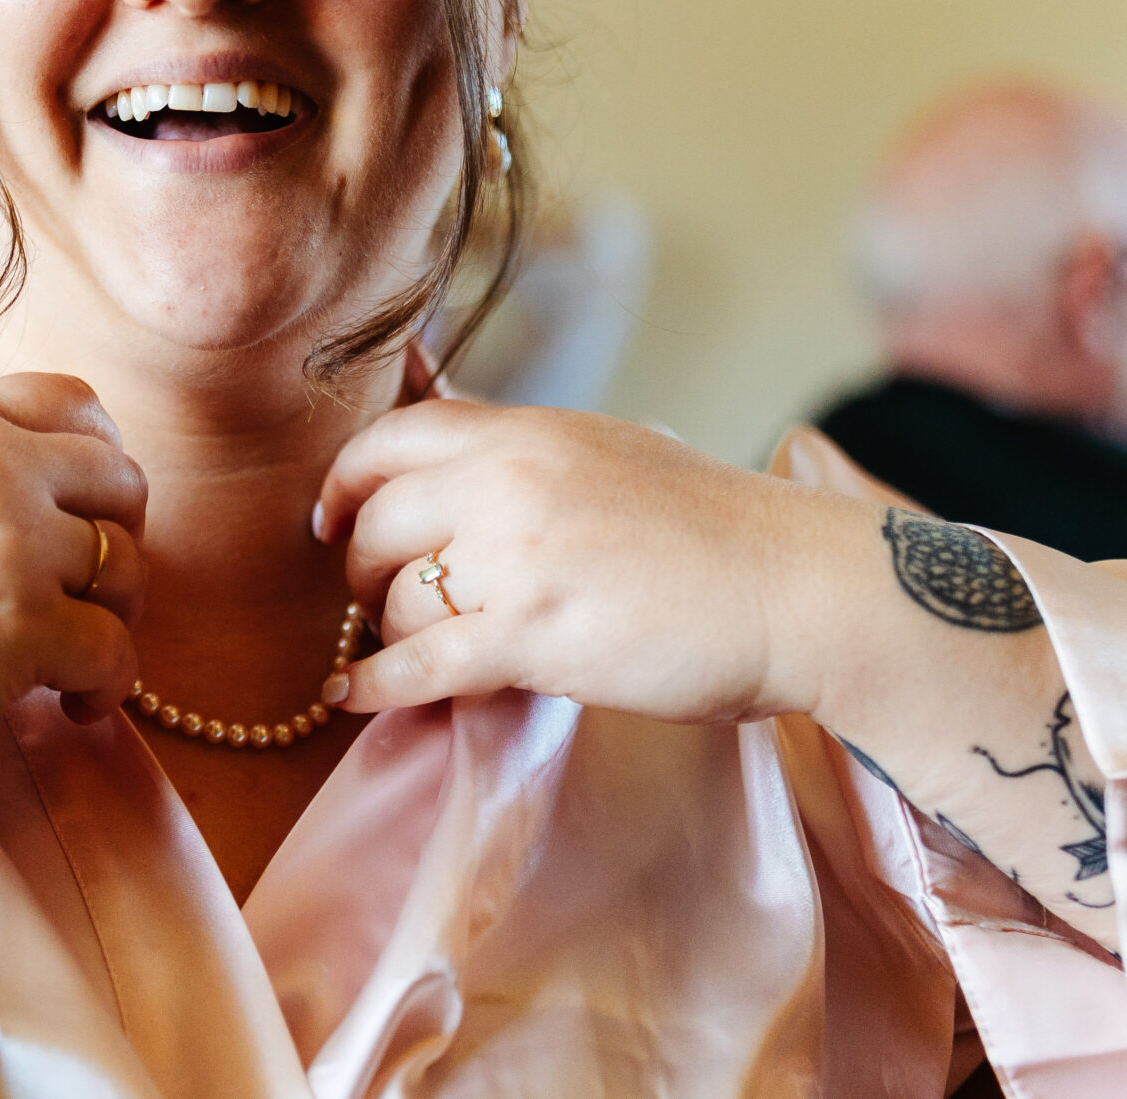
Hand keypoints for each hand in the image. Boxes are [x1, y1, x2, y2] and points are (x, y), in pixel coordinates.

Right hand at [0, 373, 144, 907]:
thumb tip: (25, 495)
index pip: (75, 402)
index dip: (100, 458)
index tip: (88, 513)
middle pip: (122, 484)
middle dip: (119, 542)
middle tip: (85, 601)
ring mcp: (12, 549)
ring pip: (129, 570)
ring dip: (116, 621)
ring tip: (72, 668)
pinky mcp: (22, 633)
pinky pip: (118, 652)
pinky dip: (109, 687)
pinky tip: (72, 708)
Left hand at [316, 401, 869, 722]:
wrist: (797, 589)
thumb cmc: (717, 532)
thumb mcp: (611, 451)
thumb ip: (529, 454)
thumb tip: (459, 439)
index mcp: (529, 429)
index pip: (393, 438)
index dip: (344, 483)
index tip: (329, 521)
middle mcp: (511, 481)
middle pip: (377, 522)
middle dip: (361, 571)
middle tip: (374, 602)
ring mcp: (519, 558)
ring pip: (395, 599)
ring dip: (389, 634)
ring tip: (405, 653)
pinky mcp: (534, 637)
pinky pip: (418, 666)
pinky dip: (375, 687)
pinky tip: (356, 698)